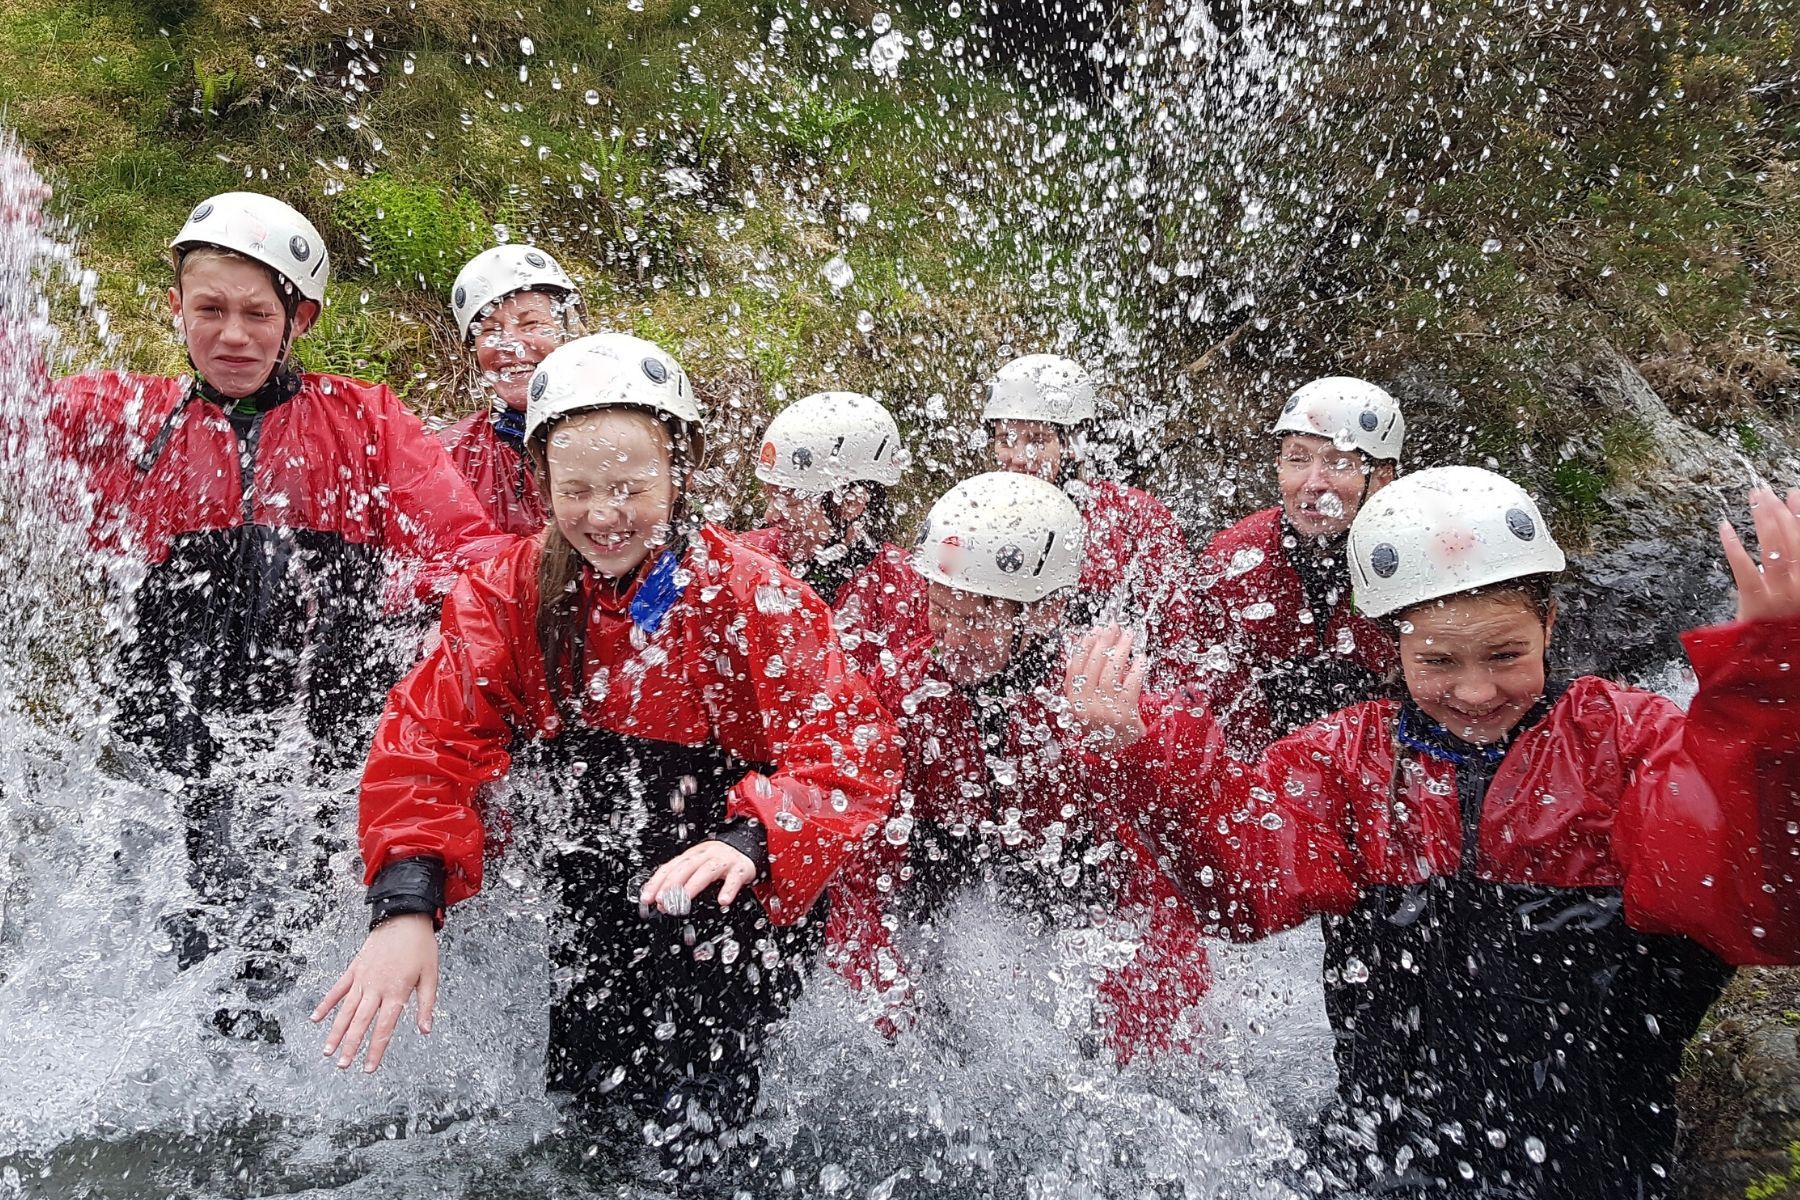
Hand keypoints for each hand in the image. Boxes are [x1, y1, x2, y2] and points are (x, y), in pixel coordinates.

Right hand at [311, 913, 438, 1072]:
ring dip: (335, 1032)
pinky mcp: (354, 969)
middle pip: (360, 1023)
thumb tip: (426, 1030)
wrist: (405, 917)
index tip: (368, 1068)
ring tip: (327, 1052)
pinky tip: (315, 1019)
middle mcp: (376, 988)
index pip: (384, 1028)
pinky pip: (337, 989)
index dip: (375, 1051)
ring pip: (345, 1010)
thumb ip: (426, 1005)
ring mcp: (362, 978)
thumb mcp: (431, 975)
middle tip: (342, 1066)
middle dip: (350, 1046)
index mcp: (396, 992)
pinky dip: (326, 1004)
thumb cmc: (421, 947)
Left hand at [640, 839, 756, 914]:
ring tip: (683, 902)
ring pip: (706, 871)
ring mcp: (723, 860)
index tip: (647, 898)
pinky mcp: (740, 868)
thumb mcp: (697, 865)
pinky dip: (728, 889)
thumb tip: (662, 902)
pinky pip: (734, 878)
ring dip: (692, 887)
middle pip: (685, 867)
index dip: (657, 883)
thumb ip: (681, 881)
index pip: (670, 867)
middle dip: (670, 885)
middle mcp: (705, 855)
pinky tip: (723, 900)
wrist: (747, 847)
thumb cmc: (718, 861)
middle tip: (662, 901)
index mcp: (692, 855)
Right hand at [1063, 624, 1147, 747]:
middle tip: (1114, 627)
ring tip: (1129, 637)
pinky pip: (1131, 685)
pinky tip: (1141, 658)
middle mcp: (1085, 705)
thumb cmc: (1100, 725)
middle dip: (1105, 642)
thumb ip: (1078, 680)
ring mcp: (1104, 710)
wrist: (1115, 754)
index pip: (1075, 667)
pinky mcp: (1124, 715)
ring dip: (1121, 650)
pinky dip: (1136, 669)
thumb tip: (1075, 652)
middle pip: (1094, 665)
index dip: (1085, 646)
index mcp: (1072, 700)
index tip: (1095, 630)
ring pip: (1112, 672)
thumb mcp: (1082, 705)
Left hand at [1721, 487, 1799, 623]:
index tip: (1793, 493)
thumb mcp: (1794, 604)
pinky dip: (1733, 547)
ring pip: (1772, 548)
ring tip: (1753, 498)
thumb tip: (1782, 545)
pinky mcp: (1756, 605)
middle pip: (1790, 538)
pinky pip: (1743, 570)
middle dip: (1777, 510)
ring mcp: (1780, 595)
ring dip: (1761, 519)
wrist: (1781, 670)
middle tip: (1764, 490)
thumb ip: (1792, 574)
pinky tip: (1725, 527)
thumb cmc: (1789, 636)